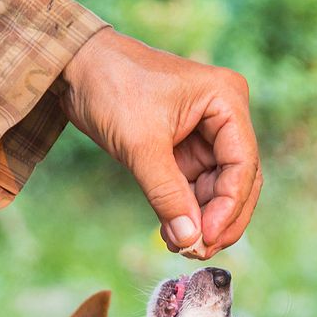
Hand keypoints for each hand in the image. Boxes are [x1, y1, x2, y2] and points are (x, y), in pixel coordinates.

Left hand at [59, 28, 261, 258]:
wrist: (73, 65)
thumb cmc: (110, 85)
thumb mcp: (140, 145)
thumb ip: (167, 194)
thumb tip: (190, 240)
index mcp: (226, 100)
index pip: (243, 165)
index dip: (229, 207)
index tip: (206, 238)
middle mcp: (223, 115)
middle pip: (238, 180)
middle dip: (220, 218)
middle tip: (199, 251)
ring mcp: (204, 132)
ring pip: (216, 188)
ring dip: (201, 219)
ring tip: (180, 246)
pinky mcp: (183, 146)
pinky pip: (193, 186)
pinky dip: (185, 210)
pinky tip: (173, 233)